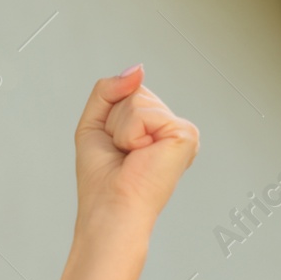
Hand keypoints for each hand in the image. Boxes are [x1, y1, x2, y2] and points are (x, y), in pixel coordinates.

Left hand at [73, 64, 198, 239]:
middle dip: (114, 121)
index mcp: (156, 128)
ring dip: (120, 128)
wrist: (111, 210)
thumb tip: (138, 69)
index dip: (110, 117)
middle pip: (133, 91)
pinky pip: (142, 112)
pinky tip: (140, 155)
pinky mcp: (185, 134)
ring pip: (136, 98)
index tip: (115, 148)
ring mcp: (182, 131)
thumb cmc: (103, 181)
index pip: (129, 92)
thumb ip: (110, 89)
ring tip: (131, 156)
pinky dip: (130, 133)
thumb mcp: (95, 123)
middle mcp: (172, 129)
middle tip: (122, 153)